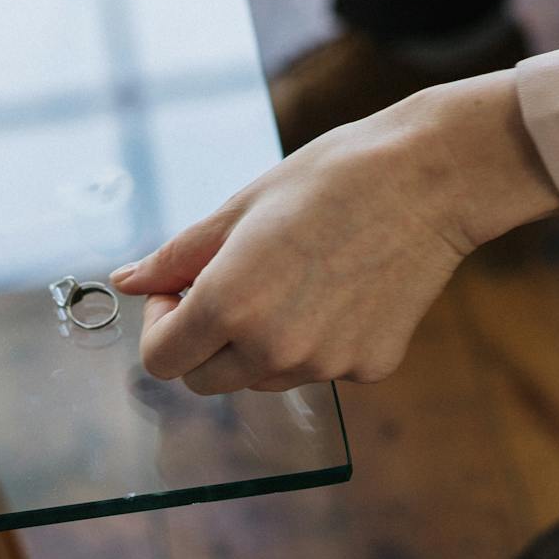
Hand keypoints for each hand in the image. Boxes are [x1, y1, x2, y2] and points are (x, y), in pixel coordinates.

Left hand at [111, 72, 558, 393]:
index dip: (160, 324)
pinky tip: (339, 286)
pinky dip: (315, 340)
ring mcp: (325, 364)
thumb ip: (176, 256)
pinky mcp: (368, 368)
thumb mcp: (240, 208)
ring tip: (290, 279)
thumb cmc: (332, 178)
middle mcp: (274, 349)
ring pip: (261, 378)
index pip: (162, 360)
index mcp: (229, 305)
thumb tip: (127, 281)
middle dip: (202, 339)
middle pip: (206, 380)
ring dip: (256, 343)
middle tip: (227, 285)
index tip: (178, 291)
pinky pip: (318, 368)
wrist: (431, 179)